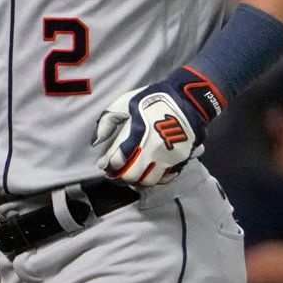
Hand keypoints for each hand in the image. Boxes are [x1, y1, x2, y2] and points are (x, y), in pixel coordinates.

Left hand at [92, 67, 222, 186]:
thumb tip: (96, 142)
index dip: (107, 165)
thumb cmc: (152, 101)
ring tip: (130, 174)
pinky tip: (147, 173)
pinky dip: (154, 179)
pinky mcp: (179, 160)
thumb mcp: (124, 103)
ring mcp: (167, 156)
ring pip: (147, 181)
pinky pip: (164, 179)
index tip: (103, 164)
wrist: (186, 101)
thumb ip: (107, 121)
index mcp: (137, 134)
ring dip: (135, 180)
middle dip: (119, 176)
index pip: (117, 161)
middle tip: (114, 173)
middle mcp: (152, 149)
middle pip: (130, 175)